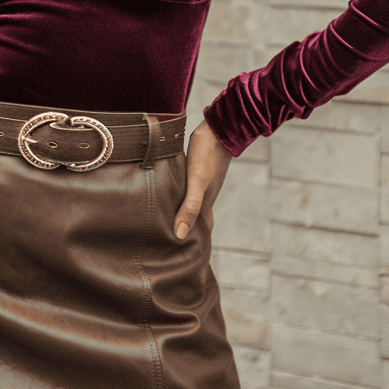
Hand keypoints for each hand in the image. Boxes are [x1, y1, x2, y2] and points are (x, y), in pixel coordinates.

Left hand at [173, 120, 233, 239]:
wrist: (220, 128)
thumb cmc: (207, 154)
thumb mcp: (197, 182)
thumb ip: (190, 207)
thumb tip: (180, 235)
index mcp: (206, 203)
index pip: (201, 232)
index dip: (196, 246)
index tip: (187, 260)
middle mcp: (205, 196)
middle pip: (197, 221)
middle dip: (188, 235)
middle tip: (173, 248)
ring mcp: (202, 184)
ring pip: (192, 206)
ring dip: (183, 216)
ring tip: (168, 225)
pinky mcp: (196, 172)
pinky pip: (188, 192)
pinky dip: (180, 199)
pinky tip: (170, 195)